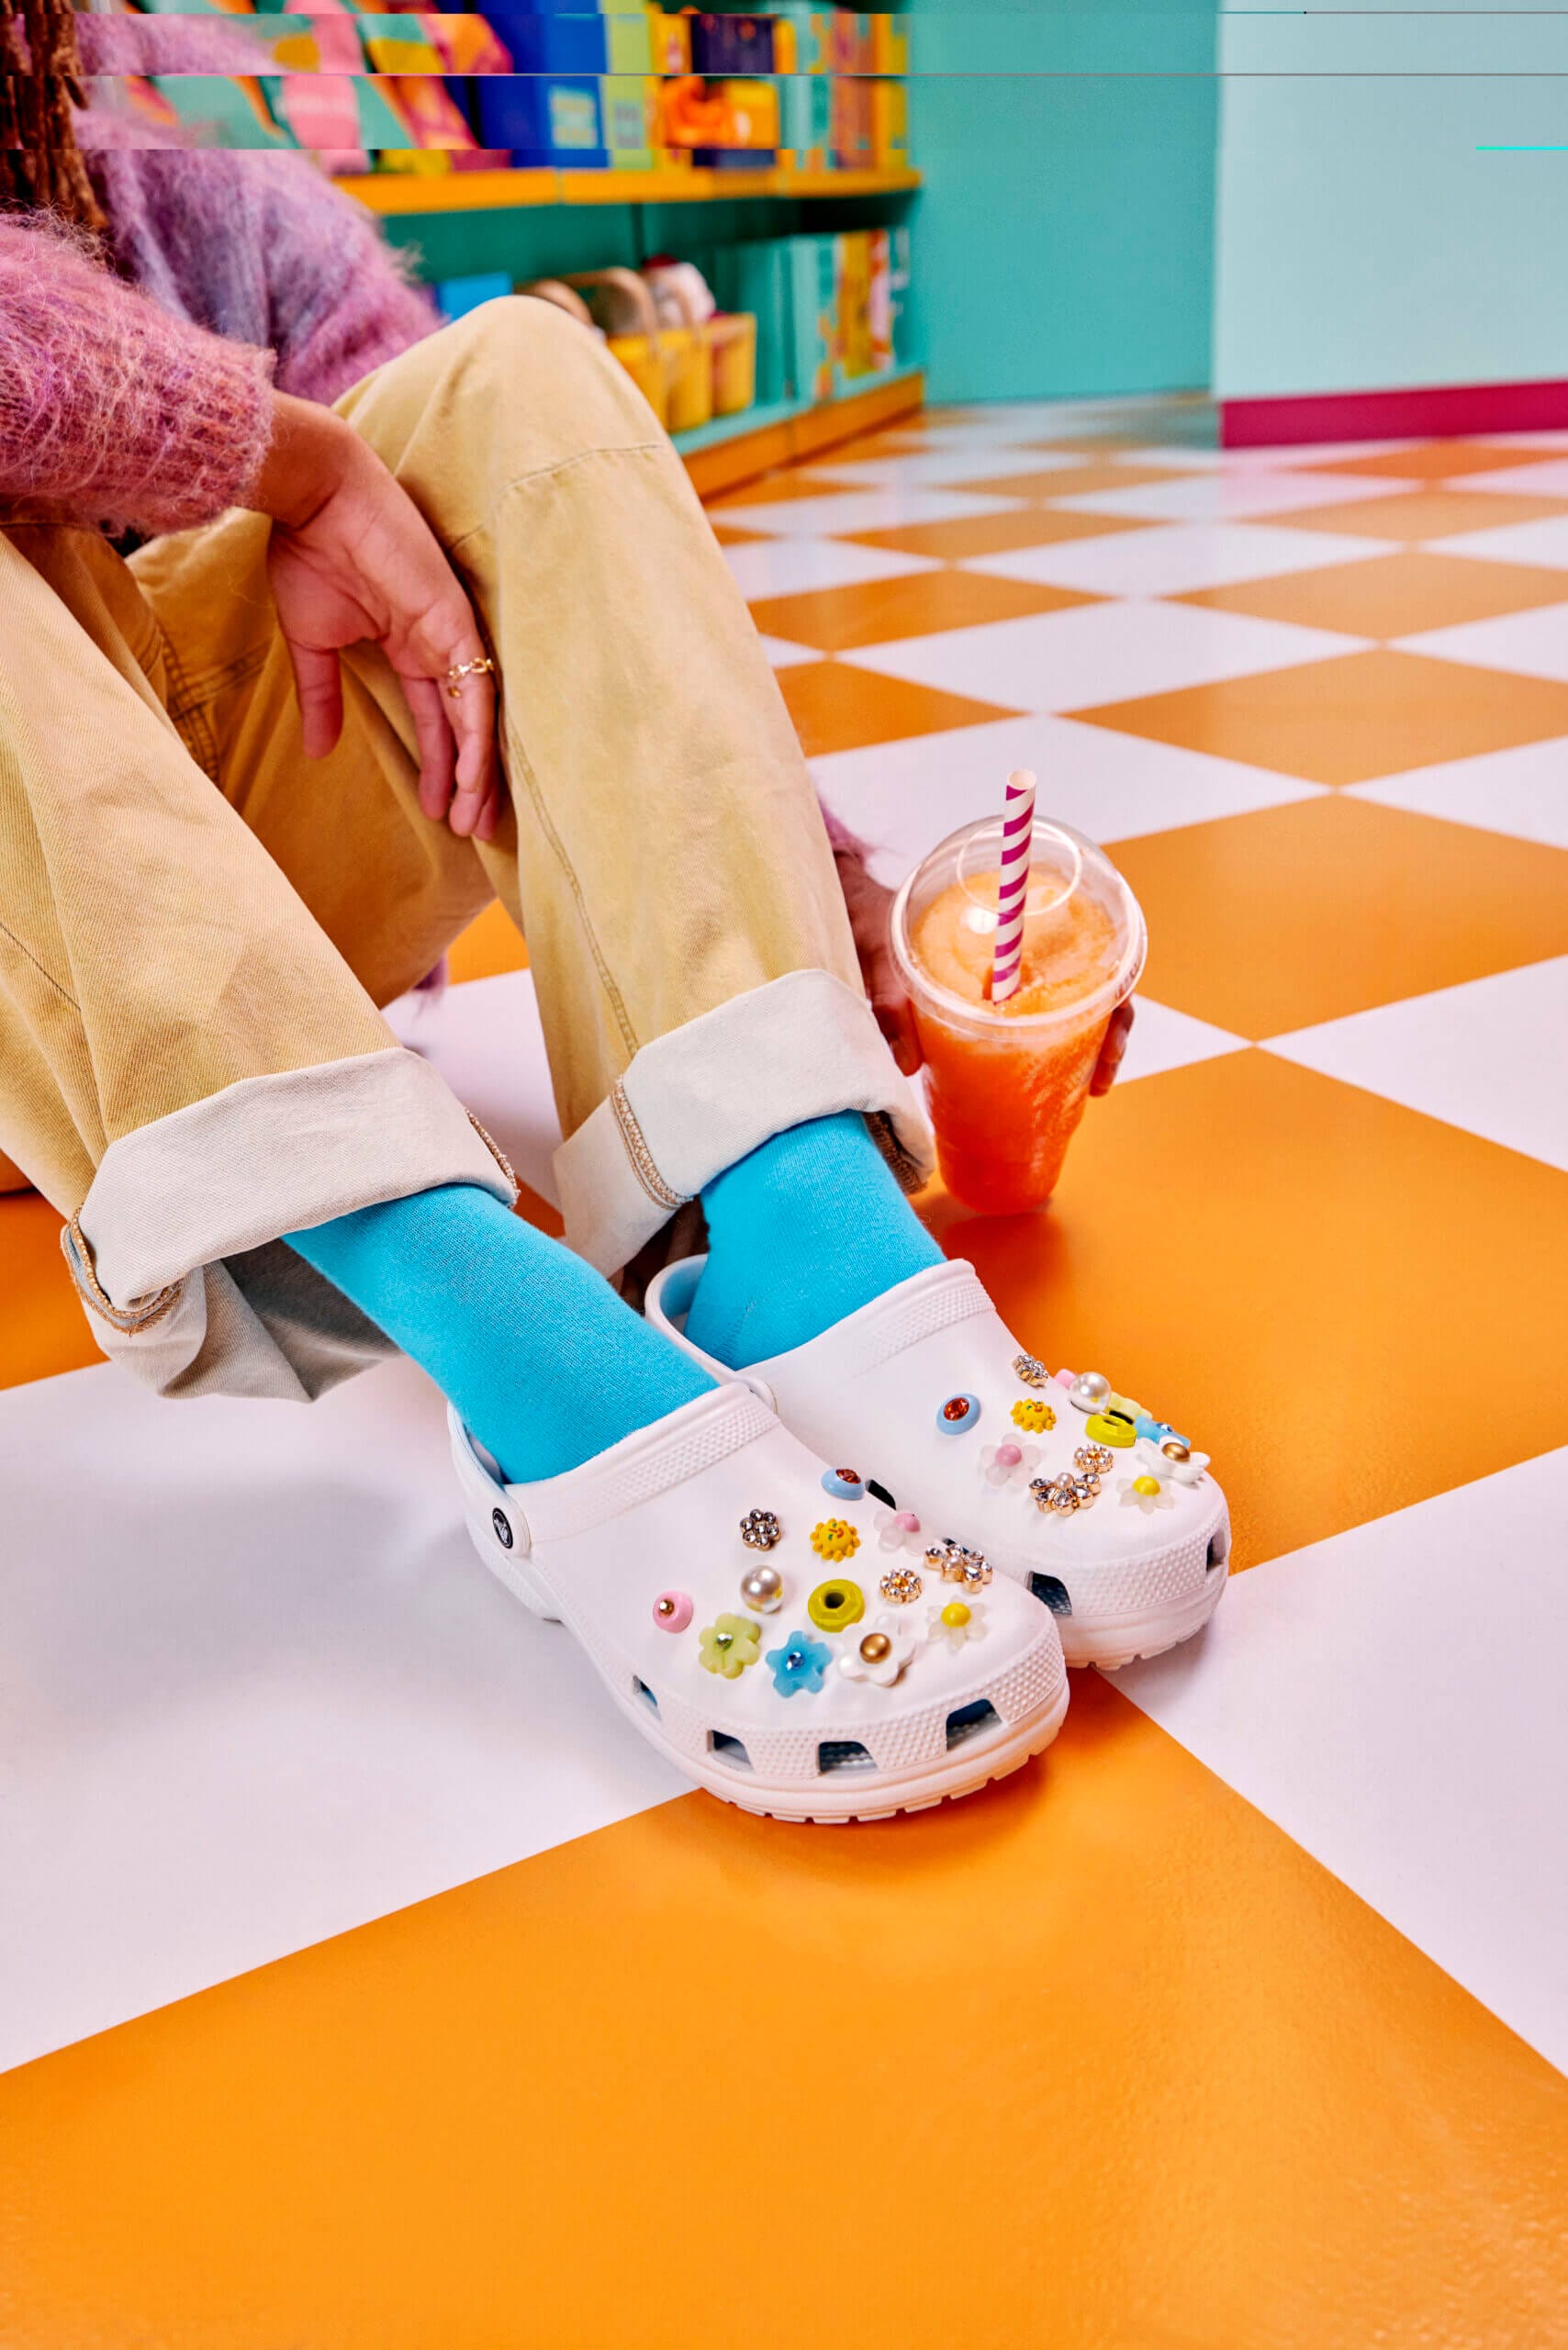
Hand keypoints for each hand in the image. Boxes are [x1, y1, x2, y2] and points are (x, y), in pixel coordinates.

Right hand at [252, 393, 501, 840]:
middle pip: (464, 726)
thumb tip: (317, 751)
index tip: (438, 812)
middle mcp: (438, 645)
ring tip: (476, 821)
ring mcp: (452, 634)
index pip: (434, 719)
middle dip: (468, 780)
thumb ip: (322, 698)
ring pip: (477, 718)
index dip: (438, 766)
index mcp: (409, 647)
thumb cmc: (309, 552)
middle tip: (470, 830)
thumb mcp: (312, 642)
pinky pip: (474, 692)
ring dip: (479, 772)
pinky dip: (477, 738)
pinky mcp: (455, 623)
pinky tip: (476, 779)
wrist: (314, 497)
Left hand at [833, 842, 1135, 1092]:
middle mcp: (1026, 943)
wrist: (858, 912)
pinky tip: (1063, 1082)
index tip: (1116, 1019)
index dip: (1114, 985)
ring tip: (1092, 1088)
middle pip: (1096, 980)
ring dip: (1093, 1045)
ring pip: (1077, 1005)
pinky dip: (1059, 1049)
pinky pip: (1042, 1021)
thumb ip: (890, 1002)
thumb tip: (908, 1064)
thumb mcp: (881, 954)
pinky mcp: (1002, 997)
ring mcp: (1019, 972)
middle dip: (1112, 1030)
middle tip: (1102, 1078)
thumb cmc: (875, 920)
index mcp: (1015, 916)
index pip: (1088, 942)